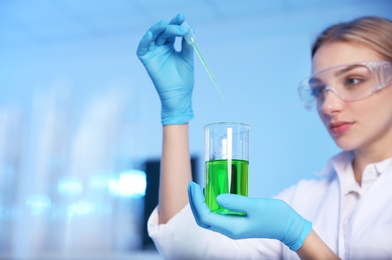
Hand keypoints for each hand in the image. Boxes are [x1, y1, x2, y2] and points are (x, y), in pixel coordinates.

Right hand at [137, 13, 193, 124]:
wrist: (179, 96)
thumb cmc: (184, 79)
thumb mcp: (187, 59)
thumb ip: (187, 44)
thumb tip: (190, 29)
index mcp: (171, 46)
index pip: (172, 31)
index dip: (177, 23)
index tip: (182, 16)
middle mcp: (161, 48)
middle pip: (163, 32)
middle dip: (171, 26)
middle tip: (180, 25)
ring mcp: (153, 53)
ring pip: (152, 36)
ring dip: (157, 29)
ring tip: (164, 24)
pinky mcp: (147, 60)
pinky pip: (143, 48)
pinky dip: (145, 40)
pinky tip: (150, 35)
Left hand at [188, 182, 311, 251]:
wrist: (289, 226)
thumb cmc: (275, 216)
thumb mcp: (256, 206)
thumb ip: (236, 202)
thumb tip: (217, 197)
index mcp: (232, 228)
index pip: (205, 216)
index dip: (195, 201)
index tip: (193, 185)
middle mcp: (229, 229)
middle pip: (203, 218)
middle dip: (194, 202)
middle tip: (192, 185)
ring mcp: (233, 227)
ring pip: (209, 217)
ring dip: (201, 204)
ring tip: (198, 188)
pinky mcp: (237, 222)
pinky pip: (218, 215)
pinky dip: (211, 204)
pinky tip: (212, 193)